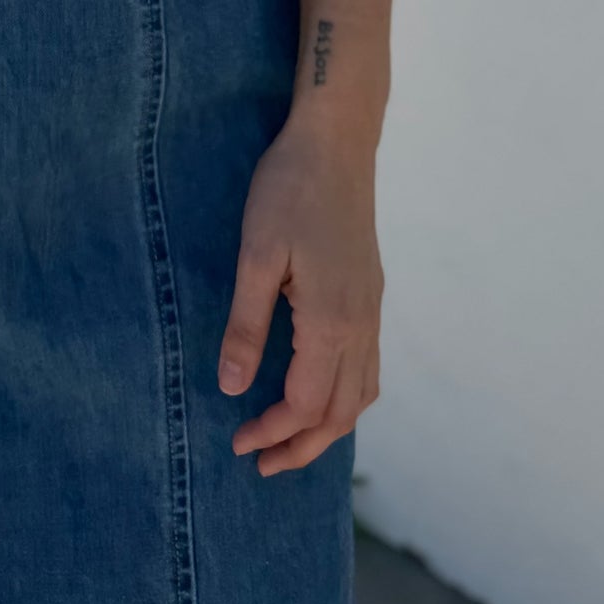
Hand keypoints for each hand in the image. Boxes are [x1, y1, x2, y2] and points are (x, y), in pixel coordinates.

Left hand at [217, 117, 382, 474]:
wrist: (335, 141)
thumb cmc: (289, 188)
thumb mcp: (256, 255)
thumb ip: (246, 326)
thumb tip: (232, 388)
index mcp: (332, 320)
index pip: (307, 404)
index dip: (273, 432)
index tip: (237, 442)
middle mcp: (361, 323)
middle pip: (342, 413)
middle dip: (302, 446)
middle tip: (259, 462)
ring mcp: (372, 309)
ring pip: (362, 393)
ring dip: (327, 426)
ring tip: (287, 438)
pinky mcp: (371, 293)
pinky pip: (368, 366)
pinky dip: (345, 395)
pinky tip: (318, 388)